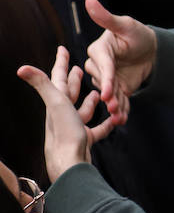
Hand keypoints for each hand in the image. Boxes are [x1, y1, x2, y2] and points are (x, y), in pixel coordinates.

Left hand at [17, 46, 116, 182]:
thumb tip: (21, 68)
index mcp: (56, 102)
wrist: (70, 163)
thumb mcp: (56, 104)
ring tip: (97, 92)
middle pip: (68, 92)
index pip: (58, 77)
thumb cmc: (64, 133)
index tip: (62, 49)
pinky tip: (112, 120)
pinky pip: (97, 129)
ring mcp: (73, 127)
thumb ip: (42, 84)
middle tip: (79, 68)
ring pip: (83, 110)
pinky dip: (105, 123)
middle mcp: (62, 113)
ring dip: (89, 101)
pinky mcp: (84, 139)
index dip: (61, 62)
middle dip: (73, 80)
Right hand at [81, 0, 156, 124]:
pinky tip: (123, 119)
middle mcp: (100, 65)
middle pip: (102, 81)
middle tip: (113, 106)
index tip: (109, 90)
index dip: (107, 77)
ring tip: (118, 117)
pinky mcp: (118, 88)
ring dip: (114, 105)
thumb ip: (107, 17)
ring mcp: (109, 78)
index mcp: (99, 49)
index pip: (102, 64)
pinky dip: (121, 110)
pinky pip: (118, 100)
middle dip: (109, 94)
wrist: (152, 50)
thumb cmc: (137, 34)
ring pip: (109, 93)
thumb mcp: (126, 25)